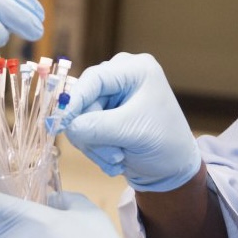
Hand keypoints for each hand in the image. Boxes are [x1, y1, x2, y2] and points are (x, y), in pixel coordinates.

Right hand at [56, 52, 201, 191]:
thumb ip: (97, 127)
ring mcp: (112, 96)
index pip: (94, 78)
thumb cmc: (165, 143)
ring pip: (81, 118)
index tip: (63, 124)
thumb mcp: (133, 132)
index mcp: (135, 70)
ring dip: (95, 145)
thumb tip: (66, 126)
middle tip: (114, 156)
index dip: (75, 100)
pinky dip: (96, 148)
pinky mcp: (104, 114)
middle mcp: (120, 77)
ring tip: (118, 159)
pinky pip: (84, 129)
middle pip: (84, 100)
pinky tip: (115, 160)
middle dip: (94, 133)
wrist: (174, 167)